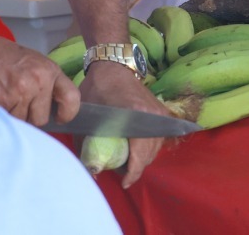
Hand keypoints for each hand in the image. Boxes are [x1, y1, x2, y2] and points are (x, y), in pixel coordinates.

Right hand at [0, 31, 79, 127]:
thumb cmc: (5, 57)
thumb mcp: (35, 63)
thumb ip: (47, 83)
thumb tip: (55, 107)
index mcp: (50, 71)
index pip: (72, 98)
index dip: (68, 113)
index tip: (60, 117)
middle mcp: (39, 81)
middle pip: (42, 118)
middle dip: (31, 115)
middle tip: (19, 102)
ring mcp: (21, 92)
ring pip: (24, 122)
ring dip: (15, 115)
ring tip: (7, 98)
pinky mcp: (3, 101)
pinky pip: (8, 120)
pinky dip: (3, 114)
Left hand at [80, 60, 167, 188]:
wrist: (113, 66)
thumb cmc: (96, 90)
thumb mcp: (87, 118)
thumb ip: (87, 146)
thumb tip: (92, 171)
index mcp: (136, 115)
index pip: (140, 154)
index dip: (132, 173)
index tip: (123, 182)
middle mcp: (153, 115)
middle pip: (150, 154)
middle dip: (136, 167)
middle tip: (119, 172)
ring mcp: (160, 112)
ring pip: (156, 147)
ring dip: (143, 158)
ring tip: (126, 161)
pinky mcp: (161, 111)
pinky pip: (158, 137)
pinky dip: (148, 147)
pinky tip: (134, 149)